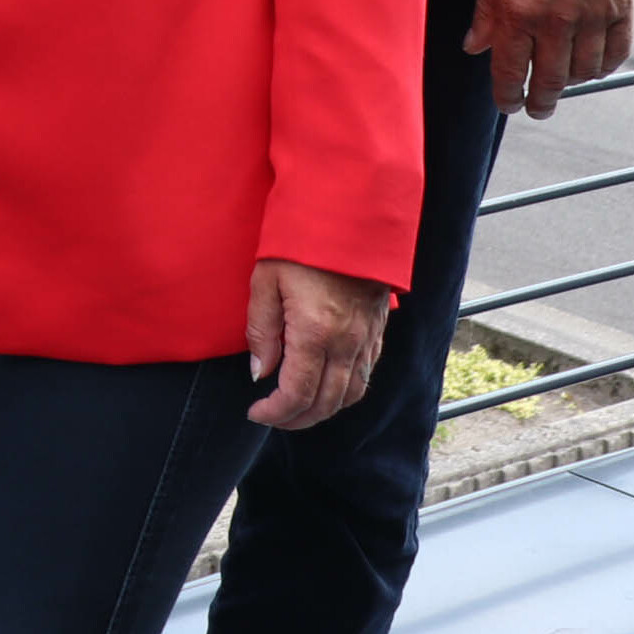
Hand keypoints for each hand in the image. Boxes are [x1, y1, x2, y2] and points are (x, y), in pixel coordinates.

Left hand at [245, 259, 393, 430]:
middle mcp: (347, 343)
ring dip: (324, 409)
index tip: (255, 413)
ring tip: (297, 408)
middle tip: (272, 416)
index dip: (275, 412)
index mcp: (316, 333)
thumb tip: (259, 372)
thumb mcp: (266, 280)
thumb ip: (261, 330)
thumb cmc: (300, 242)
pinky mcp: (378, 330)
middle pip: (326, 403)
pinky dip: (346, 391)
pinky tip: (327, 384)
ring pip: (351, 394)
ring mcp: (367, 338)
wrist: (350, 214)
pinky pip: (365, 374)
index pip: (297, 394)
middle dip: (297, 419)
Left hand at [465, 0, 633, 117]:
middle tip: (537, 109)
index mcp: (519, 12)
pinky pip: (615, 54)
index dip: (508, 95)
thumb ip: (486, 13)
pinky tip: (591, 67)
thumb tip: (474, 48)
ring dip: (570, 83)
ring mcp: (593, 17)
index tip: (508, 105)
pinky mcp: (621, 10)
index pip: (511, 71)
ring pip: (583, 71)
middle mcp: (557, 21)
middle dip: (541, 101)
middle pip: (550, 80)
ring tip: (560, 83)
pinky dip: (603, 67)